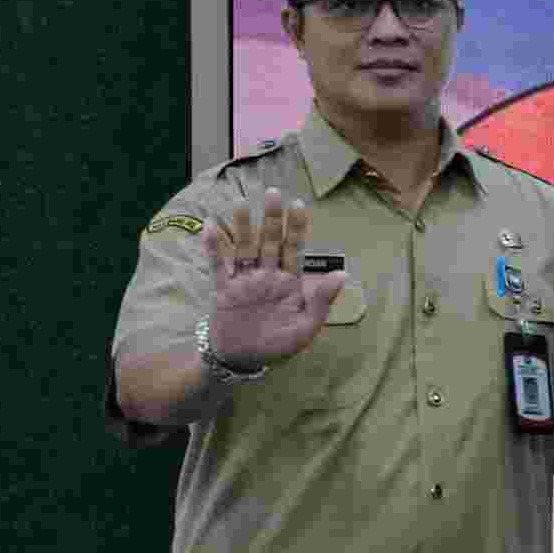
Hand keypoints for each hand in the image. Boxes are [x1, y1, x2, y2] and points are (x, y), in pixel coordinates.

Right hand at [202, 191, 349, 371]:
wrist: (243, 359)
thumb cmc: (277, 345)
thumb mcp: (305, 327)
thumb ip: (321, 300)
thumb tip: (343, 273)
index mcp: (289, 283)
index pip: (294, 249)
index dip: (297, 228)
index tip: (299, 206)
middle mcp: (267, 276)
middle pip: (270, 242)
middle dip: (272, 218)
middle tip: (273, 193)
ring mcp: (244, 280)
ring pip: (244, 248)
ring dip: (243, 226)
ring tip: (241, 202)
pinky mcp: (224, 289)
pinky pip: (218, 264)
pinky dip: (214, 247)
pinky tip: (210, 226)